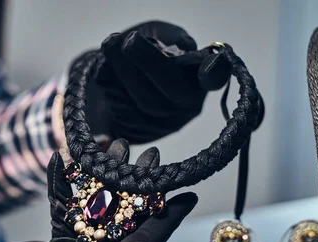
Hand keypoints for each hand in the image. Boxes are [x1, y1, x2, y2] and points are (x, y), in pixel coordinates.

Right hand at [0, 141, 196, 241]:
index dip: (167, 216)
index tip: (189, 191)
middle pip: (123, 221)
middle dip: (134, 185)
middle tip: (148, 154)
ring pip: (95, 212)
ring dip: (99, 178)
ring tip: (109, 145)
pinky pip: (67, 212)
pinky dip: (64, 188)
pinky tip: (60, 162)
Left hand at [76, 21, 229, 143]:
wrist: (116, 78)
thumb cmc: (145, 52)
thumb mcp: (159, 35)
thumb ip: (169, 36)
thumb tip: (182, 45)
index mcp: (199, 79)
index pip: (214, 78)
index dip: (214, 75)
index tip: (209, 68)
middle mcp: (185, 105)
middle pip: (171, 89)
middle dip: (149, 62)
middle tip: (130, 40)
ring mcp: (161, 123)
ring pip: (143, 99)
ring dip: (122, 70)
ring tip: (110, 44)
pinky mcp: (134, 131)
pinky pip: (122, 107)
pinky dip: (109, 83)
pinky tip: (103, 66)